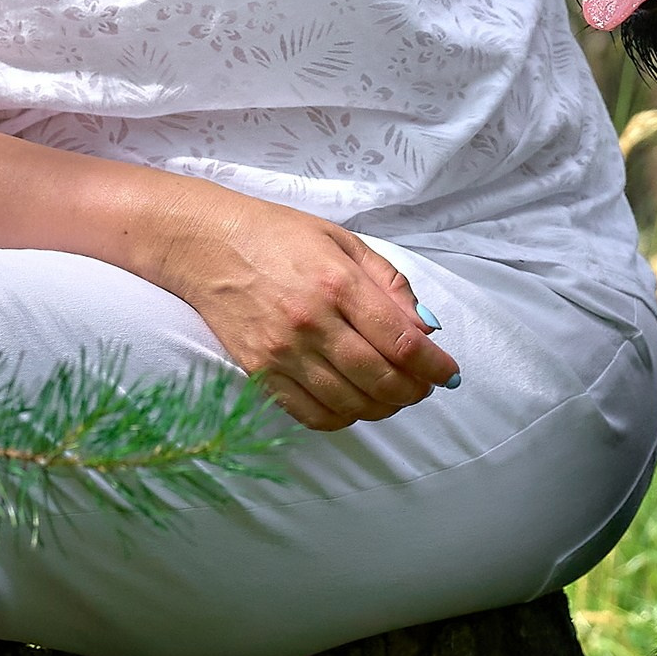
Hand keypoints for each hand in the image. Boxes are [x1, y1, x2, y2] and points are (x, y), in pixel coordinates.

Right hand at [150, 190, 459, 431]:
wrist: (208, 245)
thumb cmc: (280, 237)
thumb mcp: (344, 242)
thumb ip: (390, 284)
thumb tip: (426, 328)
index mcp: (338, 283)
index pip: (402, 342)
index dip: (433, 366)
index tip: (448, 373)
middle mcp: (312, 322)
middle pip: (380, 380)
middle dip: (413, 391)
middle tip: (424, 386)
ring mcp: (282, 352)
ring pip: (349, 404)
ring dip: (382, 408)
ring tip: (392, 395)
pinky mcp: (259, 372)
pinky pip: (310, 415)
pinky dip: (341, 418)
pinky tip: (353, 403)